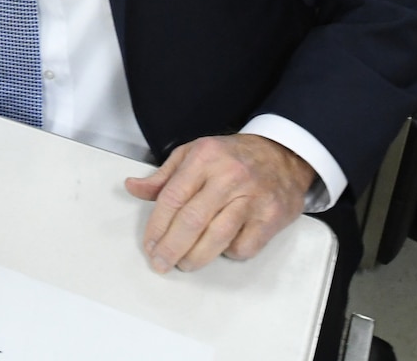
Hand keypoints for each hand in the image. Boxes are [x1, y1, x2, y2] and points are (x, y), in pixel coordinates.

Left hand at [125, 133, 314, 272]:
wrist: (283, 155)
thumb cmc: (233, 156)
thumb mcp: (194, 153)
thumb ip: (164, 176)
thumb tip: (133, 188)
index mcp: (204, 158)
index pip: (173, 196)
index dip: (157, 225)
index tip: (149, 244)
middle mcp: (228, 177)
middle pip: (193, 220)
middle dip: (172, 246)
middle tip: (160, 262)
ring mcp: (252, 198)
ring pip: (218, 236)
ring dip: (196, 257)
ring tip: (184, 264)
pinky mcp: (271, 217)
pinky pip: (244, 245)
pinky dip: (229, 253)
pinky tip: (220, 250)